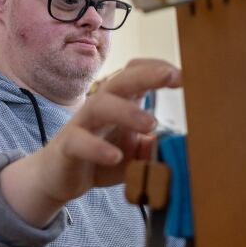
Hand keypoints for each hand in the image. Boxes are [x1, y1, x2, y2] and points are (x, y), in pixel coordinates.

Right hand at [0, 59, 181, 226]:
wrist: (58, 177)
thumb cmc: (101, 158)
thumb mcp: (134, 154)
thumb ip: (153, 148)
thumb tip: (173, 145)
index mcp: (120, 102)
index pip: (137, 73)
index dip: (159, 69)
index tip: (187, 75)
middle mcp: (101, 106)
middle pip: (121, 80)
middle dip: (147, 75)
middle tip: (172, 76)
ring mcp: (82, 124)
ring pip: (100, 105)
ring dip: (126, 111)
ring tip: (151, 124)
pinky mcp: (67, 146)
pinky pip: (80, 141)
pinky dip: (97, 148)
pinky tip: (114, 157)